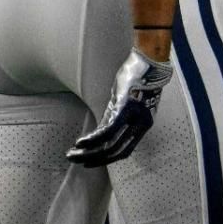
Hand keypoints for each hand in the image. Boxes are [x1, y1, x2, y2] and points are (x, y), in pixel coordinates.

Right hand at [68, 48, 173, 165]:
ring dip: (88, 152)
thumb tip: (101, 133)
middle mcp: (141, 124)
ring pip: (109, 144)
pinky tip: (80, 144)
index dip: (107, 159)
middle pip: (116, 151)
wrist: (150, 61)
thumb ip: (117, 118)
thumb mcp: (127, 103)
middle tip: (76, 160)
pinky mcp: (125, 108)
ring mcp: (134, 117)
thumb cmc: (138, 80)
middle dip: (94, 159)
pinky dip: (92, 140)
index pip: (125, 151)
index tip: (90, 162)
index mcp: (144, 125)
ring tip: (72, 155)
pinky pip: (107, 131)